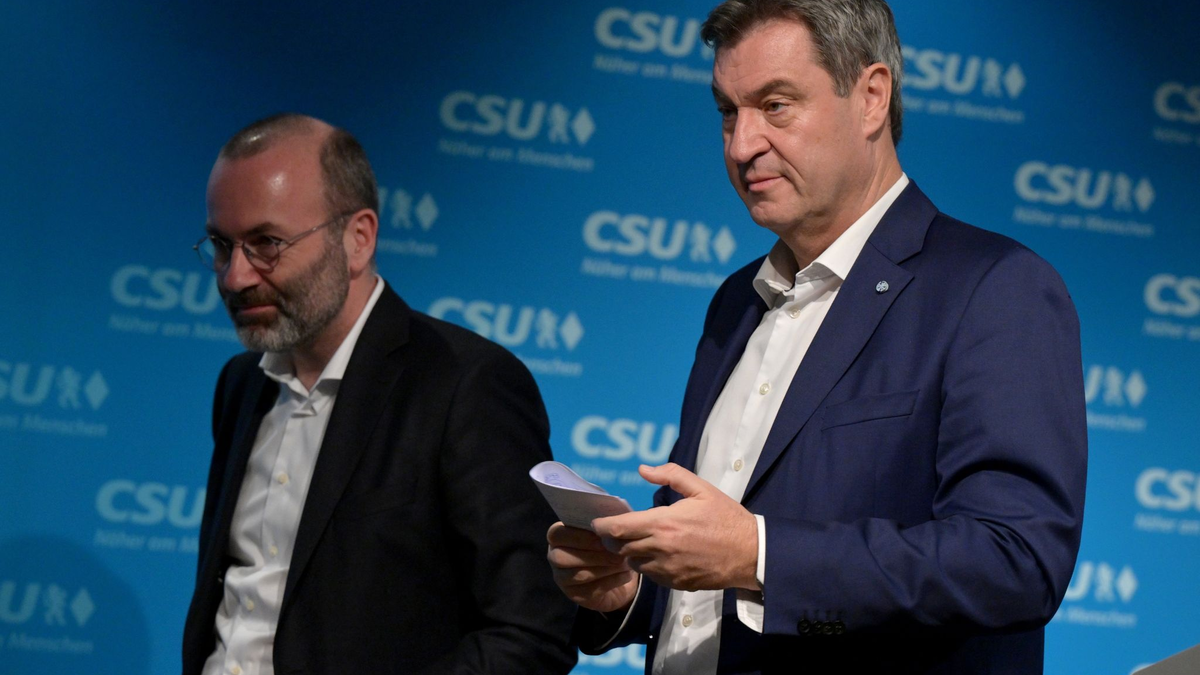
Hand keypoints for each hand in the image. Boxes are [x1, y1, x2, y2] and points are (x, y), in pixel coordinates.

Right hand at [547, 522, 638, 612]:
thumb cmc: (608, 545)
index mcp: (559, 536)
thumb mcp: (606, 531)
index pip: (556, 534)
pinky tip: (625, 575)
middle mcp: (554, 557)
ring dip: (604, 568)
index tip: (602, 536)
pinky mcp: (574, 595)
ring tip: (624, 563)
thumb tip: (610, 521)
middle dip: (591, 554)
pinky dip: (611, 581)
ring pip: (577, 574)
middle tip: (616, 553)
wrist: (618, 575)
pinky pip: (589, 590)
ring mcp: (562, 578)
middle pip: (561, 557)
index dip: (578, 536)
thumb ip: (603, 524)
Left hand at [591, 463, 758, 592]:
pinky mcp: (675, 583)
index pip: (618, 528)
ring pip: (633, 562)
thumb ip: (670, 475)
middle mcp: (660, 549)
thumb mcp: (701, 489)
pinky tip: (657, 554)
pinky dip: (647, 565)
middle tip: (615, 530)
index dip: (602, 526)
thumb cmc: (725, 517)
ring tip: (638, 540)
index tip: (597, 522)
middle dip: (612, 539)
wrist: (751, 553)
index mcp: (664, 523)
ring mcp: (667, 569)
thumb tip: (642, 469)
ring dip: (630, 552)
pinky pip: (650, 575)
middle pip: (619, 547)